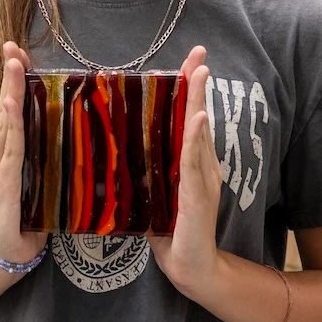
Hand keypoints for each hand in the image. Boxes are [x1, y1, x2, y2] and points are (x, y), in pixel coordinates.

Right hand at [0, 42, 46, 265]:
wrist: (12, 253)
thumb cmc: (31, 217)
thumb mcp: (44, 177)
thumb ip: (48, 154)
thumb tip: (76, 129)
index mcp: (3, 152)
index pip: (10, 109)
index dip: (14, 80)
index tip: (18, 53)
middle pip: (4, 108)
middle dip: (9, 75)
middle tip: (13, 46)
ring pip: (5, 124)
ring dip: (10, 92)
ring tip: (13, 64)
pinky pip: (10, 150)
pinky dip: (11, 126)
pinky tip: (12, 106)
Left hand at [148, 46, 219, 295]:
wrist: (191, 268)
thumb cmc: (171, 232)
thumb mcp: (154, 194)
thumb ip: (146, 170)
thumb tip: (119, 147)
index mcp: (189, 163)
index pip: (188, 119)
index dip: (190, 89)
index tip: (192, 60)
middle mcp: (200, 166)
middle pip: (198, 117)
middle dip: (199, 85)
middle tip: (200, 54)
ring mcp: (202, 180)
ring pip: (198, 134)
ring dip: (198, 103)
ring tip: (200, 73)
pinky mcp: (197, 198)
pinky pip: (194, 164)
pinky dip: (195, 140)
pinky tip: (197, 119)